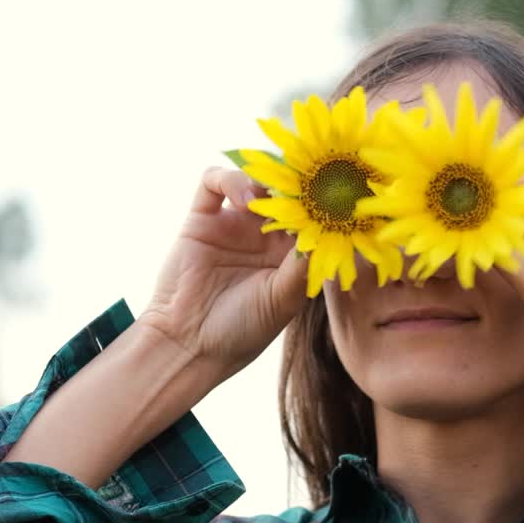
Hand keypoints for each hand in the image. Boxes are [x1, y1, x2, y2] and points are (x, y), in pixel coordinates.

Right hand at [139, 168, 308, 388]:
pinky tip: (243, 197)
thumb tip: (328, 229)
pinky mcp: (202, 219)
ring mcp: (233, 224)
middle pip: (284, 193)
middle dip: (296, 184)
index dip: (321, 204)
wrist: (188, 345)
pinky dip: (229, 178)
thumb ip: (302, 265)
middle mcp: (264, 236)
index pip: (311, 217)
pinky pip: (213, 182)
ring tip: (273, 193)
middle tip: (307, 177)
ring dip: (266, 179)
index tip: (334, 194)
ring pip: (253, 181)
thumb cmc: (241, 331)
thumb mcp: (282, 300)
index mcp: (290, 254)